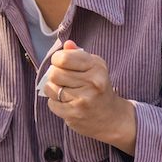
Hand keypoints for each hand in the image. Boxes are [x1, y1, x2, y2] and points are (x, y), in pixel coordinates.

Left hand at [44, 40, 137, 154]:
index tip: (60, 64)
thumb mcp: (94, 68)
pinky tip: (67, 104)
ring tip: (65, 92)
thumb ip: (78, 54)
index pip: (63, 58)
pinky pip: (51, 103)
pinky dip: (55, 103)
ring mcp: (83, 99)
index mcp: (97, 66)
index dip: (56, 60)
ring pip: (50, 88)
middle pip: (54, 73)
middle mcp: (92, 82)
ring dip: (53, 90)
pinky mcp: (75, 113)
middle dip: (54, 76)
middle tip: (63, 80)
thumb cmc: (98, 88)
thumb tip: (67, 44)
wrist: (111, 117)